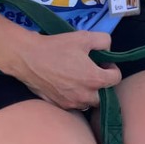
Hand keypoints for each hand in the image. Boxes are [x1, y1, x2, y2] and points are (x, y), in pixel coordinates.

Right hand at [3, 30, 120, 110]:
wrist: (29, 58)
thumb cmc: (57, 47)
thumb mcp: (84, 37)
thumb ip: (104, 41)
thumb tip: (108, 49)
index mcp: (95, 79)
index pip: (116, 79)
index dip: (112, 68)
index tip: (102, 62)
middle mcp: (85, 96)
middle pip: (104, 95)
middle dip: (102, 84)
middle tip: (92, 71)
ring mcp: (72, 103)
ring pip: (89, 102)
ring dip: (89, 92)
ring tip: (80, 78)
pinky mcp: (60, 106)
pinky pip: (74, 104)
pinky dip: (75, 96)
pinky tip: (67, 84)